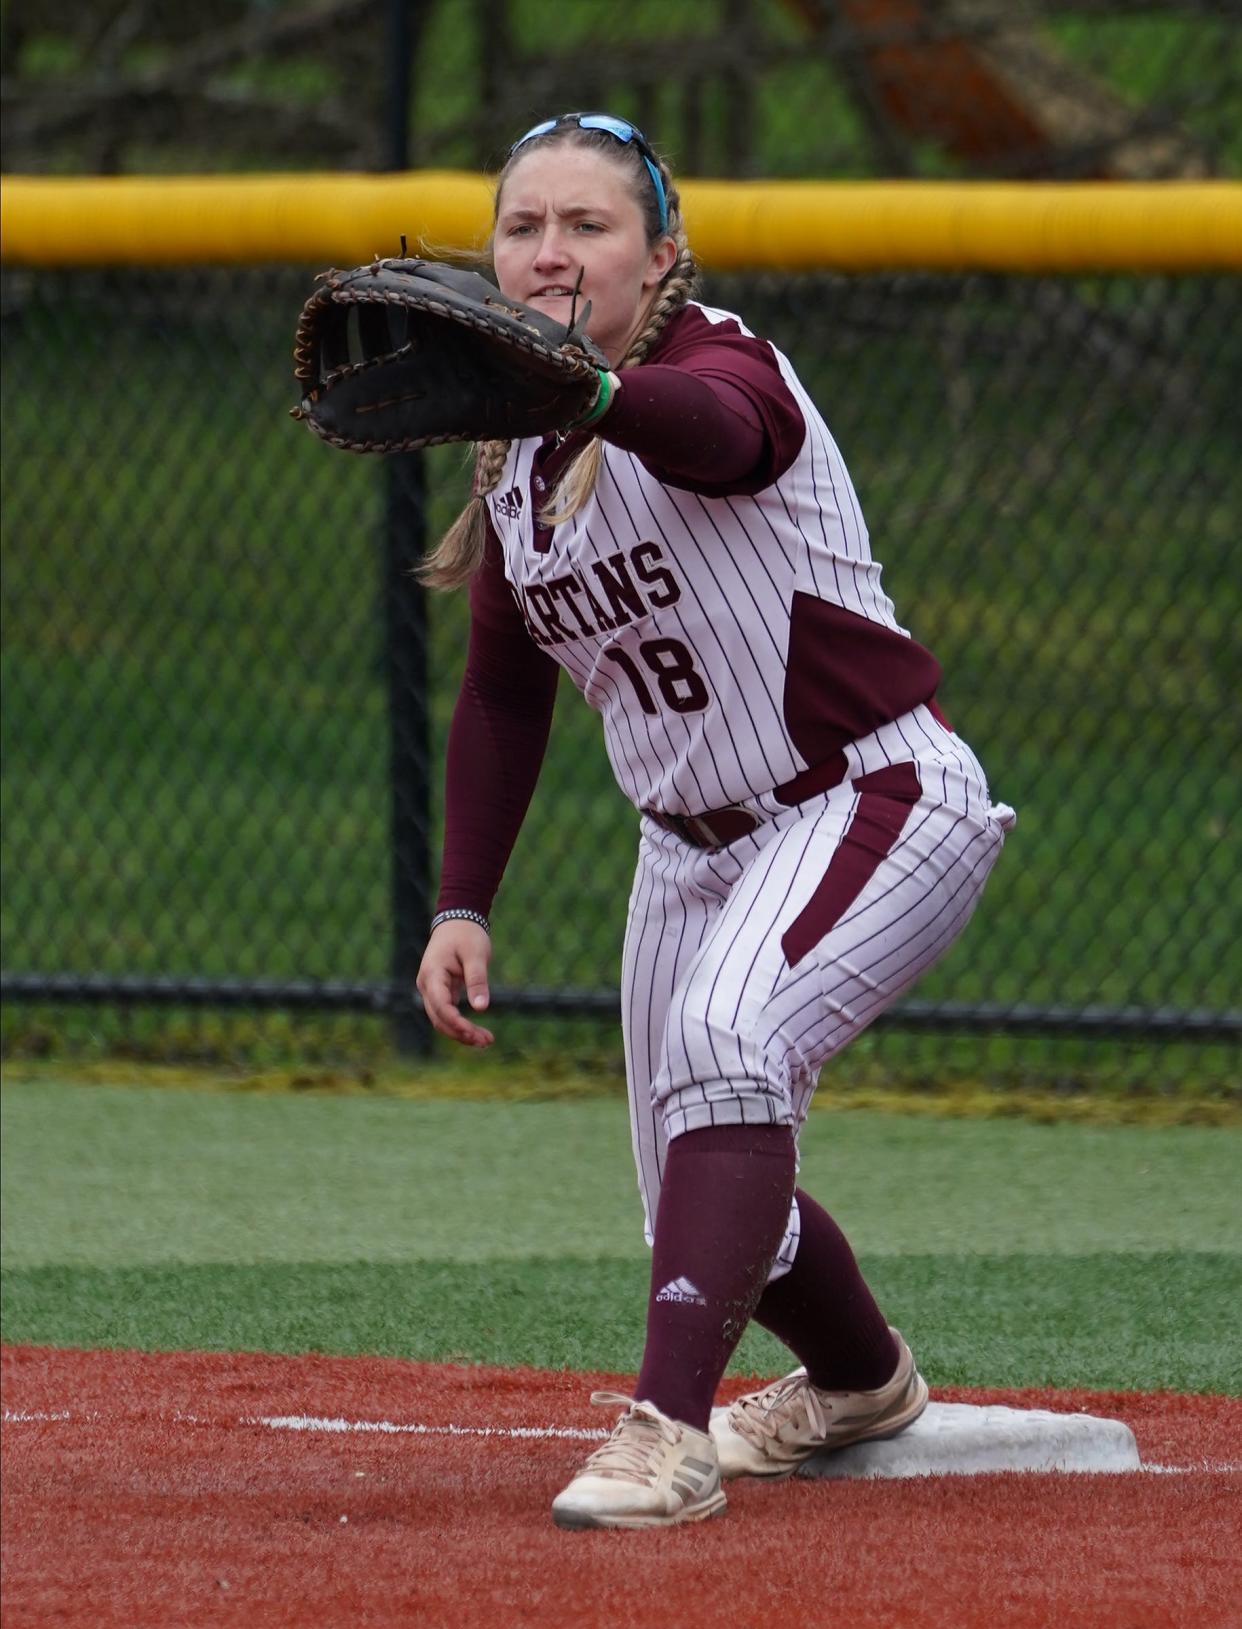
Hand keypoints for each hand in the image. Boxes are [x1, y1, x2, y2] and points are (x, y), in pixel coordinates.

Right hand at [416, 920, 494, 1047]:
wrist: (458, 921)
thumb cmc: (467, 935)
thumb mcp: (476, 955)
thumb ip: (477, 981)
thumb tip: (481, 1008)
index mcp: (432, 974)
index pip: (440, 1005)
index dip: (456, 1022)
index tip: (474, 1033)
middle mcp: (427, 984)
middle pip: (439, 1018)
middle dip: (461, 1033)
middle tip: (486, 1042)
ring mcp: (431, 989)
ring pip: (442, 1019)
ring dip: (461, 1032)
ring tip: (486, 1041)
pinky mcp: (440, 992)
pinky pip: (447, 1013)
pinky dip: (461, 1024)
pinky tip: (478, 1033)